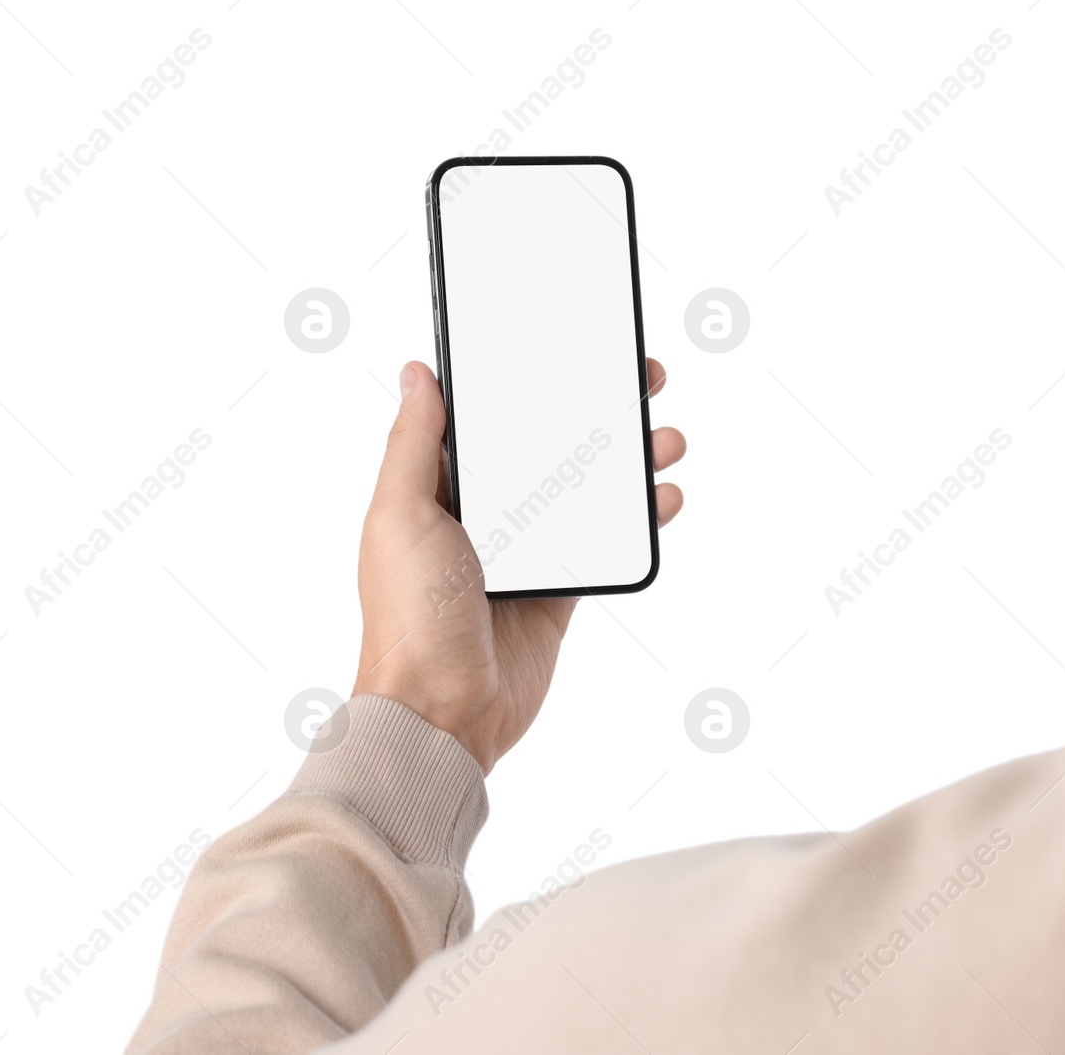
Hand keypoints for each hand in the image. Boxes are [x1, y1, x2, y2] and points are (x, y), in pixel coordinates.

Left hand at [352, 359, 685, 772]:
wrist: (442, 712)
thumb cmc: (408, 617)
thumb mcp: (400, 514)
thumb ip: (413, 442)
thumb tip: (417, 373)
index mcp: (435, 490)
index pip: (487, 421)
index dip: (527, 383)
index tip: (570, 352)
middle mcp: (479, 516)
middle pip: (545, 447)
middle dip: (593, 413)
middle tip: (638, 381)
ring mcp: (522, 553)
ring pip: (583, 491)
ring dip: (627, 461)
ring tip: (665, 439)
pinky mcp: (556, 592)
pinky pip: (602, 542)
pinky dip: (636, 519)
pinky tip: (663, 497)